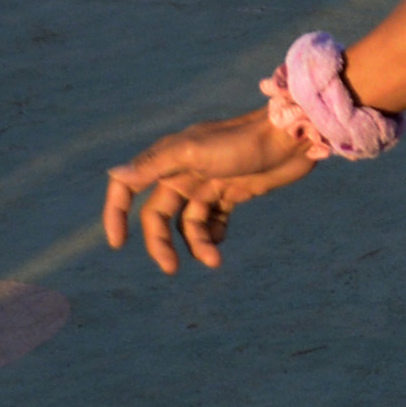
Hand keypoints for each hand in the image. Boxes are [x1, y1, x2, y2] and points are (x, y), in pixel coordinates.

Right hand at [105, 110, 320, 273]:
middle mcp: (182, 173)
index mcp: (166, 159)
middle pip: (158, 215)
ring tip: (213, 259)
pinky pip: (212, 222)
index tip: (117, 243)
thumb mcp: (194, 151)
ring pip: (187, 223)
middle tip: (171, 268)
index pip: (127, 187)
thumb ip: (155, 164)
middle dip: (161, 242)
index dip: (116, 213)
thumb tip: (115, 175)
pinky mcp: (232, 193)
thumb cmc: (241, 141)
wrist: (290, 138)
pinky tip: (220, 242)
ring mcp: (207, 184)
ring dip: (195, 244)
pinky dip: (212, 236)